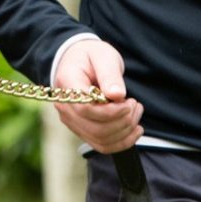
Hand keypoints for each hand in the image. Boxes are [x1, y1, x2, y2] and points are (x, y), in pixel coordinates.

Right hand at [52, 38, 142, 152]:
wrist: (78, 61)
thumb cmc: (91, 56)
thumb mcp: (103, 56)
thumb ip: (109, 74)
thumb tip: (117, 95)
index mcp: (67, 84)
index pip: (85, 109)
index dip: (110, 112)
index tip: (128, 102)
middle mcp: (65, 107)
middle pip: (95, 128)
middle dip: (122, 121)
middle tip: (134, 104)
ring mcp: (72, 121)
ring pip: (100, 140)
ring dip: (125, 131)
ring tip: (135, 111)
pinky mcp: (82, 130)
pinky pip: (102, 145)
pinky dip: (122, 142)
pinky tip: (135, 130)